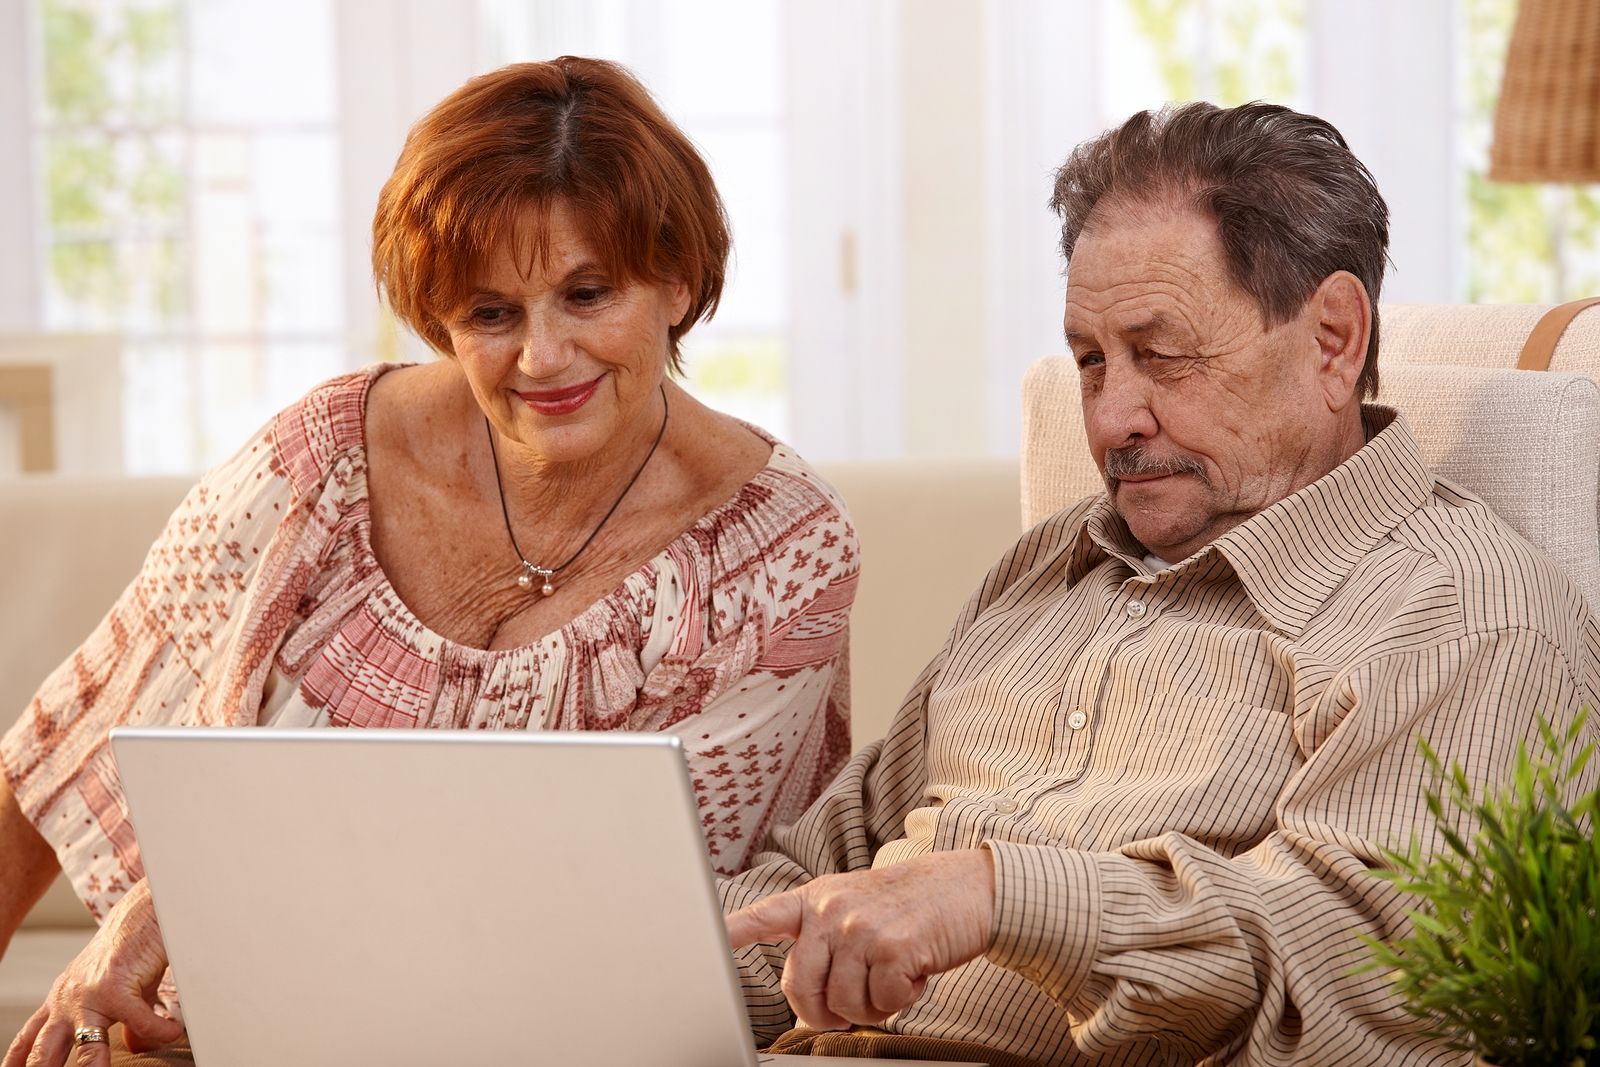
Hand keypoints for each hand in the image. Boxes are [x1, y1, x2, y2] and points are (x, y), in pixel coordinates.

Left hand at [3, 879, 182, 1066]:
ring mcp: (89, 994)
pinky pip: (140, 1022)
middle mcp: (67, 1000)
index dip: (16, 1065)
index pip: (28, 1042)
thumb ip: (122, 1019)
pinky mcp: (117, 986)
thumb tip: (135, 1047)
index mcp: (61, 1001)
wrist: (145, 907)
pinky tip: (171, 1030)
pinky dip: (159, 1031)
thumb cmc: (133, 944)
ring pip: (85, 1047)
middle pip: (43, 1053)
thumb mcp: (123, 989)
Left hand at [725, 849, 995, 1030]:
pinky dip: (903, 1000)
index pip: (763, 917)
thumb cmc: (911, 905)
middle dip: (823, 1013)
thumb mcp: (857, 905)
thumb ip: (825, 939)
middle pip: (799, 988)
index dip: (731, 934)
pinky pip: (883, 1004)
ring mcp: (861, 927)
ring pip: (844, 1004)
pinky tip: (915, 972)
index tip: (705, 945)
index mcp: (817, 899)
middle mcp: (832, 910)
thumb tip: (810, 1001)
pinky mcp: (893, 947)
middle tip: (850, 1007)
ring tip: (893, 977)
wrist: (969, 887)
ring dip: (872, 1006)